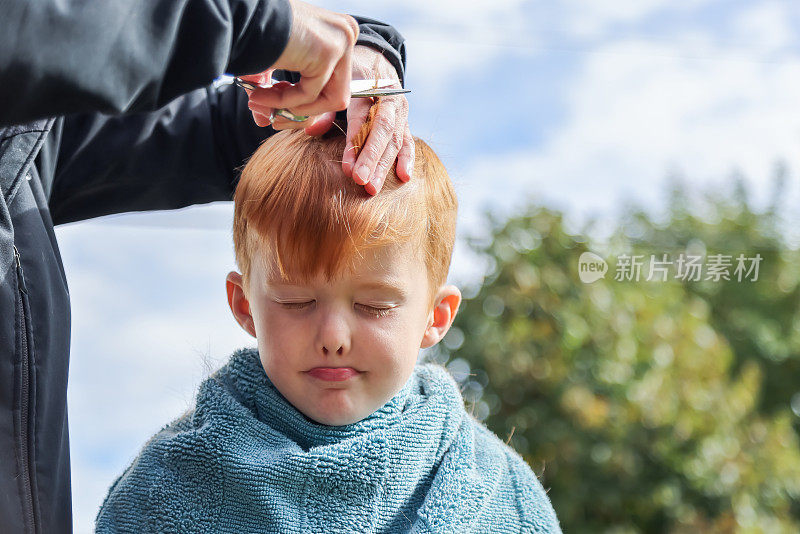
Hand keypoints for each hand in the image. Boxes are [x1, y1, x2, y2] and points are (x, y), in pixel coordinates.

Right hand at [241, 0, 357, 119]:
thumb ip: (277, 93)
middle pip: (335, 94)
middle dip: (299, 112)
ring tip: (260, 103)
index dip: (303, 103)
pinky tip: (258, 95)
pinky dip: (283, 101)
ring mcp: (341, 42)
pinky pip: (310, 95)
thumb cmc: (251, 32)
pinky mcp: (329, 52)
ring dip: (292, 110)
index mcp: (337, 33)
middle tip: (267, 113)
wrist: (236, 14)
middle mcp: (346, 33)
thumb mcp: (273, 64)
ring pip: (330, 101)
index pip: (333, 83)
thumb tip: (264, 119)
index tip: (272, 107)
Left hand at [304, 45, 413, 194]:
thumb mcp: (334, 86)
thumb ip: (325, 109)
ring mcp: (400, 111)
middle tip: (361, 181)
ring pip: (395, 140)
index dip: (355, 144)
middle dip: (372, 159)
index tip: (347, 167)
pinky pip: (408, 141)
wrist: (374, 61)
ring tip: (373, 187)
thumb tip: (311, 132)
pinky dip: (407, 159)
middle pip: (382, 131)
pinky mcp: (405, 121)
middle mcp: (389, 99)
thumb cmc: (348, 77)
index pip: (362, 119)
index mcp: (369, 88)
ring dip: (384, 165)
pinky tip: (403, 177)